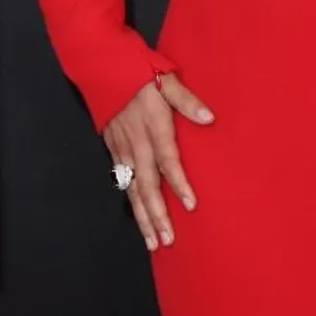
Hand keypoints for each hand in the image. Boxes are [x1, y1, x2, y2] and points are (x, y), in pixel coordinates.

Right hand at [102, 73, 214, 250]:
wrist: (106, 73)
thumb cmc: (142, 77)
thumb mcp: (169, 82)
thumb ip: (188, 101)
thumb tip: (209, 118)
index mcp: (153, 128)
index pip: (167, 161)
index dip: (178, 183)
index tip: (189, 204)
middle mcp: (136, 145)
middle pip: (147, 186)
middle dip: (157, 215)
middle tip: (167, 240)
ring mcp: (122, 151)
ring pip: (133, 191)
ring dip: (143, 218)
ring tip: (154, 242)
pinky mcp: (113, 152)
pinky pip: (122, 184)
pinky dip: (131, 204)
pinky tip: (139, 219)